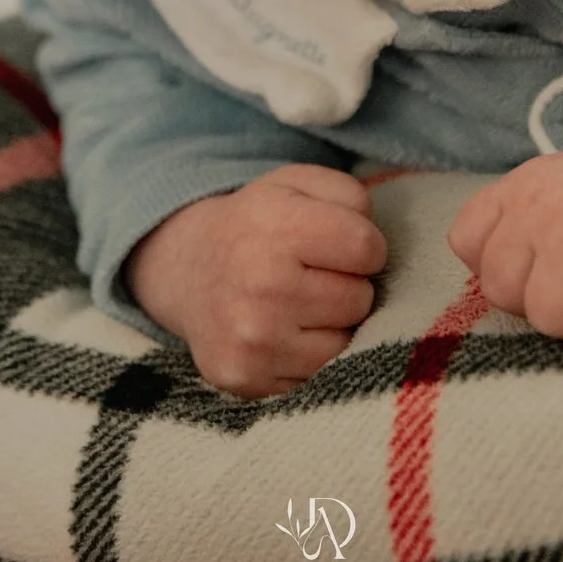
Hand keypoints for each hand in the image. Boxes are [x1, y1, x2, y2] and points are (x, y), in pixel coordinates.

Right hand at [126, 164, 388, 399]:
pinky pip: (316, 376)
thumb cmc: (258, 225)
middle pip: (359, 300)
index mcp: (275, 226)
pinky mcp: (245, 378)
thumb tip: (375, 246)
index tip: (343, 248)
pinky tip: (283, 334)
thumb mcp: (297, 183)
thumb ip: (349, 195)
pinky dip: (309, 357)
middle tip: (315, 277)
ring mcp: (252, 339)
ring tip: (300, 305)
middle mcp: (261, 285)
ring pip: (344, 344)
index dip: (365, 247)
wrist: (187, 270)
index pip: (365, 248)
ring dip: (333, 326)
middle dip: (348, 287)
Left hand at [447, 151, 562, 350]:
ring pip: (547, 321)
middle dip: (543, 298)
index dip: (506, 265)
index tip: (545, 261)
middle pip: (503, 292)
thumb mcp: (561, 190)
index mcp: (522, 185)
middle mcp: (542, 208)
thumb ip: (519, 226)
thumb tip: (494, 287)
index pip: (467, 243)